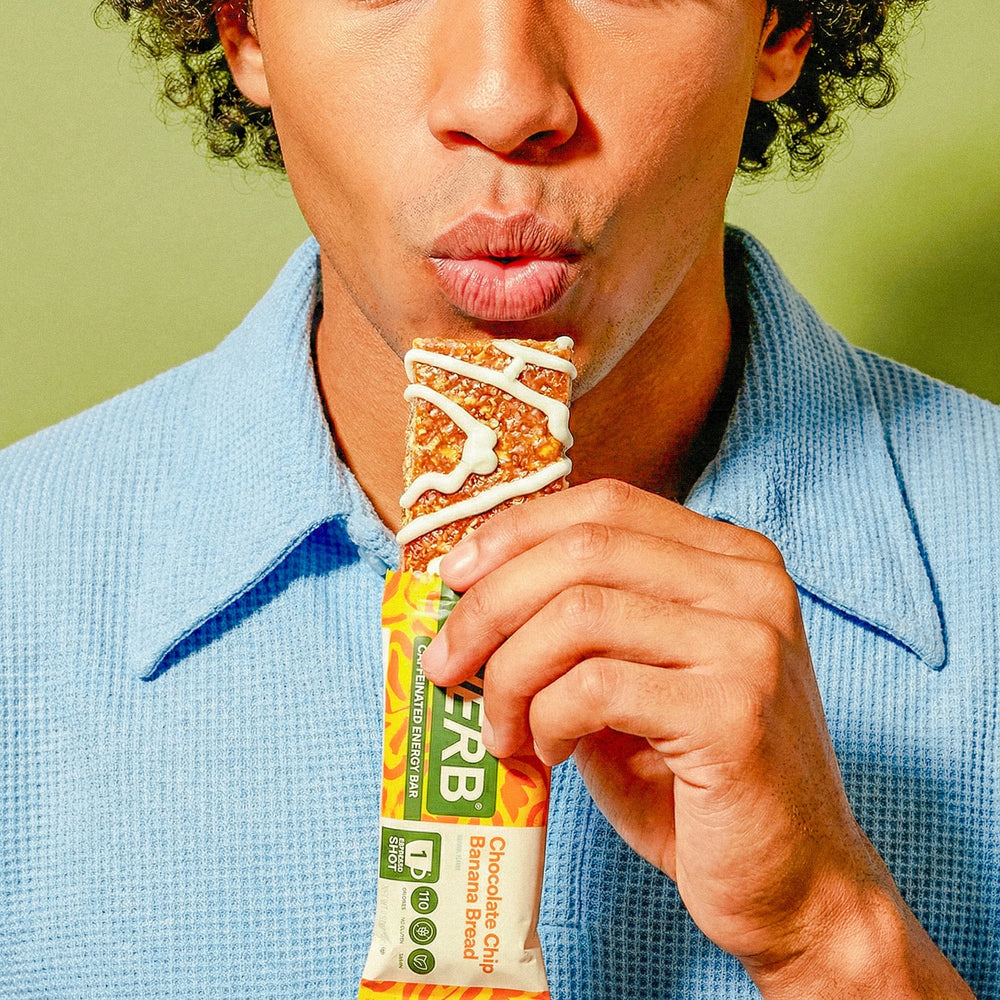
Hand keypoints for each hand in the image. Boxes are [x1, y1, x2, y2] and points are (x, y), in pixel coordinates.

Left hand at [420, 480, 975, 997]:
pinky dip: (546, 719)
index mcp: (730, 559)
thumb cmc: (694, 781)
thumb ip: (577, 626)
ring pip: (579, 615)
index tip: (454, 577)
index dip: (517, 531)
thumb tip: (470, 594)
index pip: (604, 504)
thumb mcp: (631, 680)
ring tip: (500, 731)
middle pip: (583, 549)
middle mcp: (750, 584)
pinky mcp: (733, 712)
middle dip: (490, 604)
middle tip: (445, 662)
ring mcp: (749, 643)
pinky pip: (595, 688)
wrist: (793, 884)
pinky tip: (550, 754)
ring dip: (510, 675)